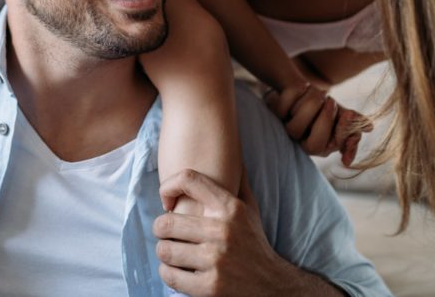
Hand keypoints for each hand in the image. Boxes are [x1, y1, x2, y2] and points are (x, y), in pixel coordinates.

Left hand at [154, 169, 308, 295]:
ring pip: (165, 250)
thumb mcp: (251, 210)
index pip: (188, 179)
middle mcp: (222, 231)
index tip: (166, 201)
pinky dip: (168, 273)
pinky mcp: (209, 288)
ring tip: (172, 252)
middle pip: (166, 221)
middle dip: (161, 229)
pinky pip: (170, 275)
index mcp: (230, 208)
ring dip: (164, 252)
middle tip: (166, 233)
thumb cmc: (254, 243)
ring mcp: (215, 261)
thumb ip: (238, 182)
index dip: (167, 186)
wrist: (273, 285)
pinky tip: (177, 270)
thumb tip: (232, 152)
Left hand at [265, 84, 372, 165]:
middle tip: (332, 101)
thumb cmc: (326, 107)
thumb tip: (369, 127)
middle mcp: (301, 142)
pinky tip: (304, 86)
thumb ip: (356, 123)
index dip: (341, 134)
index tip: (350, 114)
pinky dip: (297, 91)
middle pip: (313, 145)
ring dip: (312, 103)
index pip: (328, 150)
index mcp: (320, 147)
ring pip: (296, 127)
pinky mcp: (275, 112)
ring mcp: (286, 129)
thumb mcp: (344, 115)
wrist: (303, 88)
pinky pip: (284, 105)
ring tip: (319, 91)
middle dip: (325, 120)